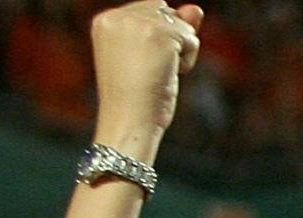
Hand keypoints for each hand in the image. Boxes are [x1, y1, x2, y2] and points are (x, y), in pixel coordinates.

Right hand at [88, 2, 201, 156]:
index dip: (157, 39)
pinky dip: (188, 60)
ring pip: (180, 24)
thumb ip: (171, 28)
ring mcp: (138, 22)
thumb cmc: (138, 97)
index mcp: (105, 20)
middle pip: (165, 11)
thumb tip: (197, 9)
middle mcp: (118, 16)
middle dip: (169, 41)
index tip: (140, 66)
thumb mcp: (152, 57)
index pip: (148, 10)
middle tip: (150, 70)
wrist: (130, 121)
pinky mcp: (159, 33)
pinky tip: (168, 74)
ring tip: (158, 72)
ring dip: (179, 50)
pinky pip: (191, 38)